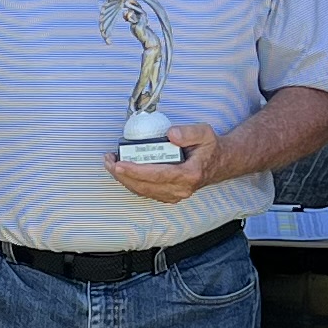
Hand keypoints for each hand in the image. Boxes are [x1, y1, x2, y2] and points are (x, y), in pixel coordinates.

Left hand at [104, 119, 227, 205]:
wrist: (219, 163)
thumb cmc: (209, 147)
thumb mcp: (204, 132)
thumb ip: (189, 132)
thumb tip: (170, 134)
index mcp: (190, 174)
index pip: (158, 175)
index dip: (136, 170)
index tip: (119, 163)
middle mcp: (181, 189)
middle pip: (145, 186)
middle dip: (122, 175)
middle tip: (108, 161)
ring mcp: (175, 195)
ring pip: (143, 191)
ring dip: (123, 179)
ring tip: (110, 163)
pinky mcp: (169, 195)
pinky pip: (145, 191)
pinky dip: (131, 182)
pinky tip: (121, 170)